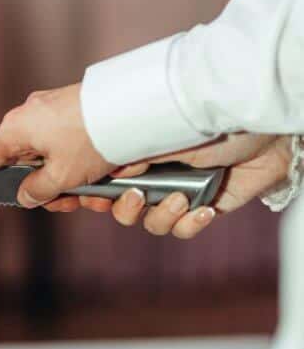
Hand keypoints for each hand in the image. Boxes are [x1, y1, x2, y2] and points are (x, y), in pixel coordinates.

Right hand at [0, 84, 112, 207]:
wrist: (134, 107)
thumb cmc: (93, 137)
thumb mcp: (64, 175)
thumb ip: (38, 190)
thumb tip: (26, 194)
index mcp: (16, 129)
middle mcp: (30, 118)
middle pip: (25, 165)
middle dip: (49, 189)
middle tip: (72, 202)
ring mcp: (53, 112)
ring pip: (52, 159)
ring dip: (73, 181)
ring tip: (100, 190)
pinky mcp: (75, 111)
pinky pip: (70, 146)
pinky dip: (85, 164)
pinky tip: (109, 175)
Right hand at [81, 134, 291, 238]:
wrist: (266, 132)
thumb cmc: (214, 119)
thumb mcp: (163, 133)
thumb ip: (133, 155)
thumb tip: (112, 173)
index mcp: (139, 150)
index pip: (103, 177)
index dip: (90, 192)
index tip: (82, 199)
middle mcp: (155, 172)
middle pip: (121, 206)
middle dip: (123, 208)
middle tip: (136, 196)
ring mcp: (178, 192)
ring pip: (150, 223)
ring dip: (160, 216)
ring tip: (179, 198)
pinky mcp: (202, 208)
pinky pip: (182, 229)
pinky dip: (189, 223)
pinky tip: (204, 210)